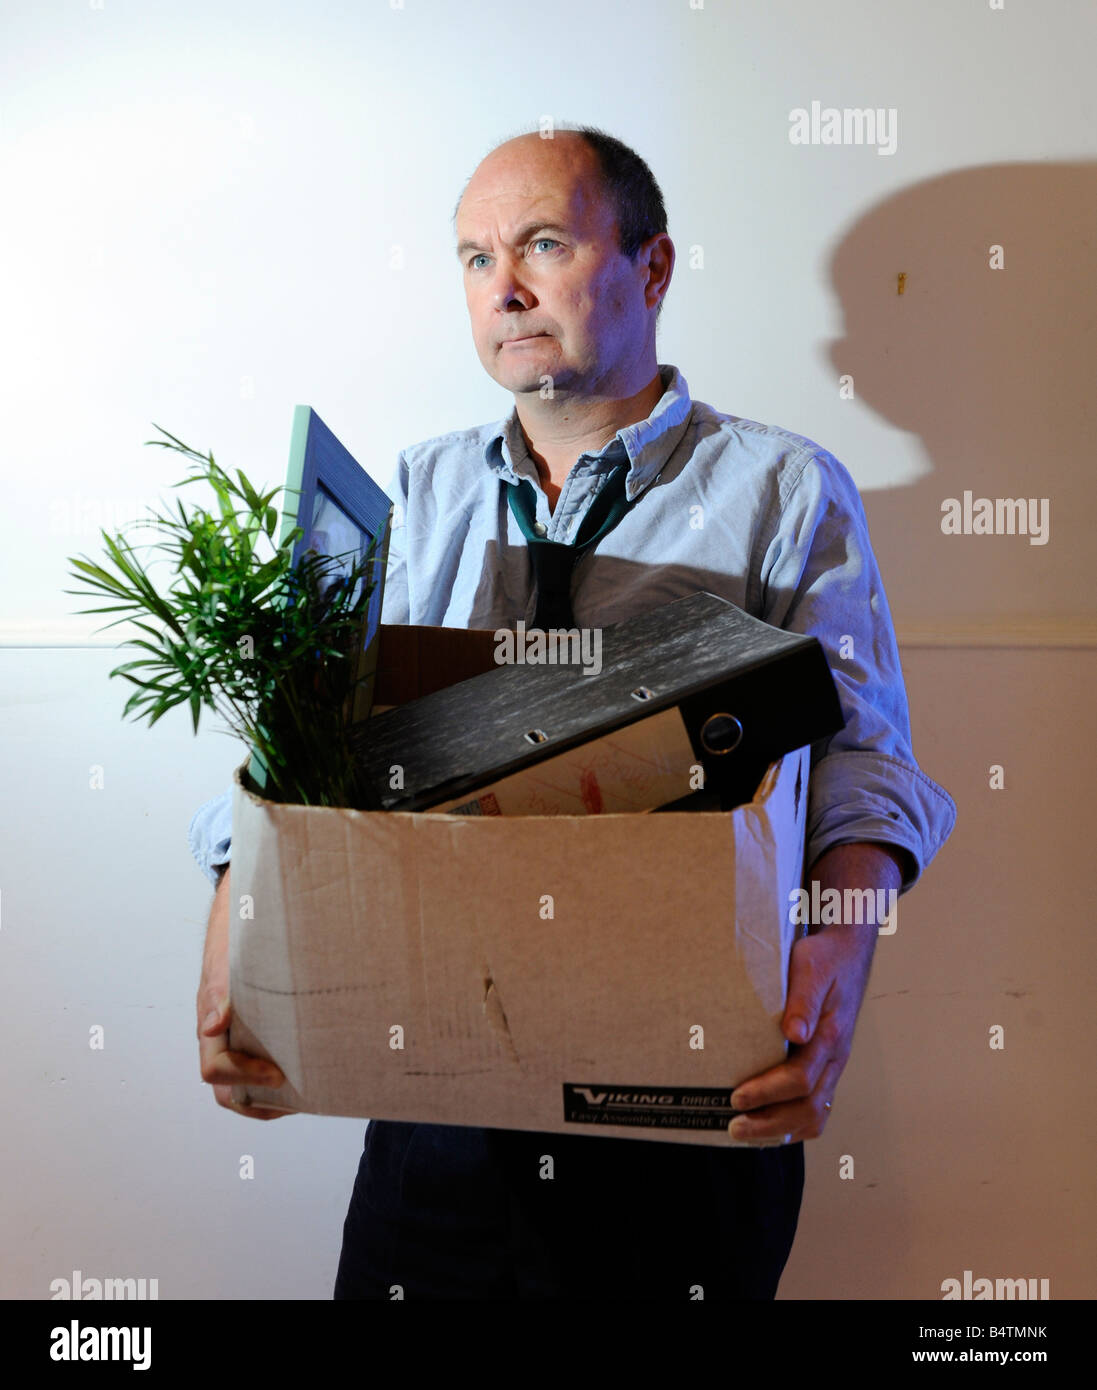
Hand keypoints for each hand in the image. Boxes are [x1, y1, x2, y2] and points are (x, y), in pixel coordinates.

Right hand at [197, 866, 287, 1119]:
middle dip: (256, 1101)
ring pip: (240, 1080)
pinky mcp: (254, 1025)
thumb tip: (212, 1027)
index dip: (245, 1078)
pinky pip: (257, 1059)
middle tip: (294, 1099)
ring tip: (303, 1095)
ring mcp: (234, 1031)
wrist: (242, 908)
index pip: (215, 1070)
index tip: (280, 1073)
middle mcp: (218, 1033)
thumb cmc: (233, 936)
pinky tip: (307, 1068)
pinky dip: (275, 1073)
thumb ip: (220, 991)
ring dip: (266, 1094)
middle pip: (226, 1087)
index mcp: (208, 1022)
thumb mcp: (226, 962)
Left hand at [727, 842, 902, 1143]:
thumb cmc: (824, 957)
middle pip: (809, 1107)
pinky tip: (767, 1125)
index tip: (737, 1097)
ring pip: (815, 1114)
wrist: (847, 951)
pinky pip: (816, 1107)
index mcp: (831, 1035)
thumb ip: (803, 1000)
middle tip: (734, 1127)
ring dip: (781, 1130)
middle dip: (770, 1123)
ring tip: (747, 1133)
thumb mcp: (811, 967)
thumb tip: (794, 1033)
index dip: (768, 1093)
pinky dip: (792, 1123)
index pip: (801, 1079)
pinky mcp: (827, 1066)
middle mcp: (836, 1057)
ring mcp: (833, 1065)